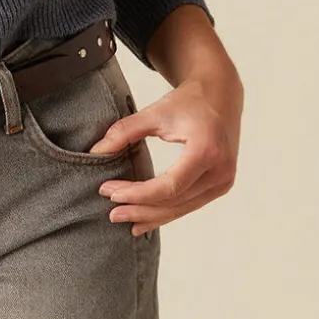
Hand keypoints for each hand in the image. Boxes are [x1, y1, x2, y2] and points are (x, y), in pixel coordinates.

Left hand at [89, 7, 241, 231]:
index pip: (169, 186)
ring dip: (150, 216)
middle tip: (111, 212)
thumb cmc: (188, 102)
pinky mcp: (221, 185)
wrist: (222, 96)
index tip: (109, 191)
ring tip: (121, 217)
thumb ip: (124, 131)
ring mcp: (223, 180)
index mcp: (207, 149)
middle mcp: (220, 170)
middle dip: (139, 208)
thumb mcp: (155, 112)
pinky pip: (189, 205)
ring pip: (181, 208)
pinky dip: (165, 214)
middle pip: (174, 201)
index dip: (137, 194)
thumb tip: (95, 152)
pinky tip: (142, 222)